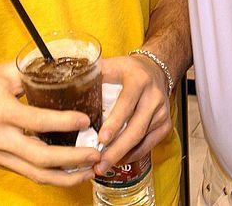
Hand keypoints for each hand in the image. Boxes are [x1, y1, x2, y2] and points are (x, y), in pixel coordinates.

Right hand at [0, 62, 99, 185]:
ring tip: (89, 170)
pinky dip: (51, 175)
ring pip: (35, 174)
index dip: (63, 122)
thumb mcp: (6, 71)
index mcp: (0, 111)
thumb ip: (35, 72)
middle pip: (39, 158)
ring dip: (64, 176)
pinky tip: (70, 171)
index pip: (36, 121)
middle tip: (96, 153)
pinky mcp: (0, 162)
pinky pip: (28, 173)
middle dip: (71, 159)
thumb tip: (67, 69)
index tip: (86, 120)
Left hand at [94, 54, 172, 175]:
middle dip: (117, 149)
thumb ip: (92, 76)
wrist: (156, 70)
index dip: (115, 122)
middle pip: (136, 128)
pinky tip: (118, 160)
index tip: (102, 139)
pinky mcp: (165, 124)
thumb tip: (66, 89)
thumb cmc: (127, 70)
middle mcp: (153, 96)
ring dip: (122, 155)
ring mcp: (161, 112)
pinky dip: (132, 155)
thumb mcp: (111, 65)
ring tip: (103, 167)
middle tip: (99, 163)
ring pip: (141, 139)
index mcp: (138, 80)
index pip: (127, 103)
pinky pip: (148, 145)